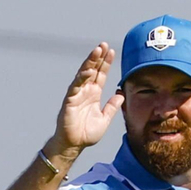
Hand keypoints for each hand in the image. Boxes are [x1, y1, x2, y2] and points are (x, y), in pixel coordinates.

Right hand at [51, 43, 123, 157]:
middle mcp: (85, 92)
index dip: (106, 63)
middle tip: (104, 44)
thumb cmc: (86, 134)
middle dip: (98, 57)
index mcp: (94, 94)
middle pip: (92, 70)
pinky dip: (82, 78)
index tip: (112, 51)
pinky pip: (76, 87)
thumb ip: (112, 106)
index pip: (101, 74)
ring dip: (90, 62)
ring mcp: (77, 95)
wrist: (73, 145)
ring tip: (97, 50)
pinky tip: (89, 71)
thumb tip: (121, 94)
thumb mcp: (105, 119)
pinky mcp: (69, 101)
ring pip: (83, 74)